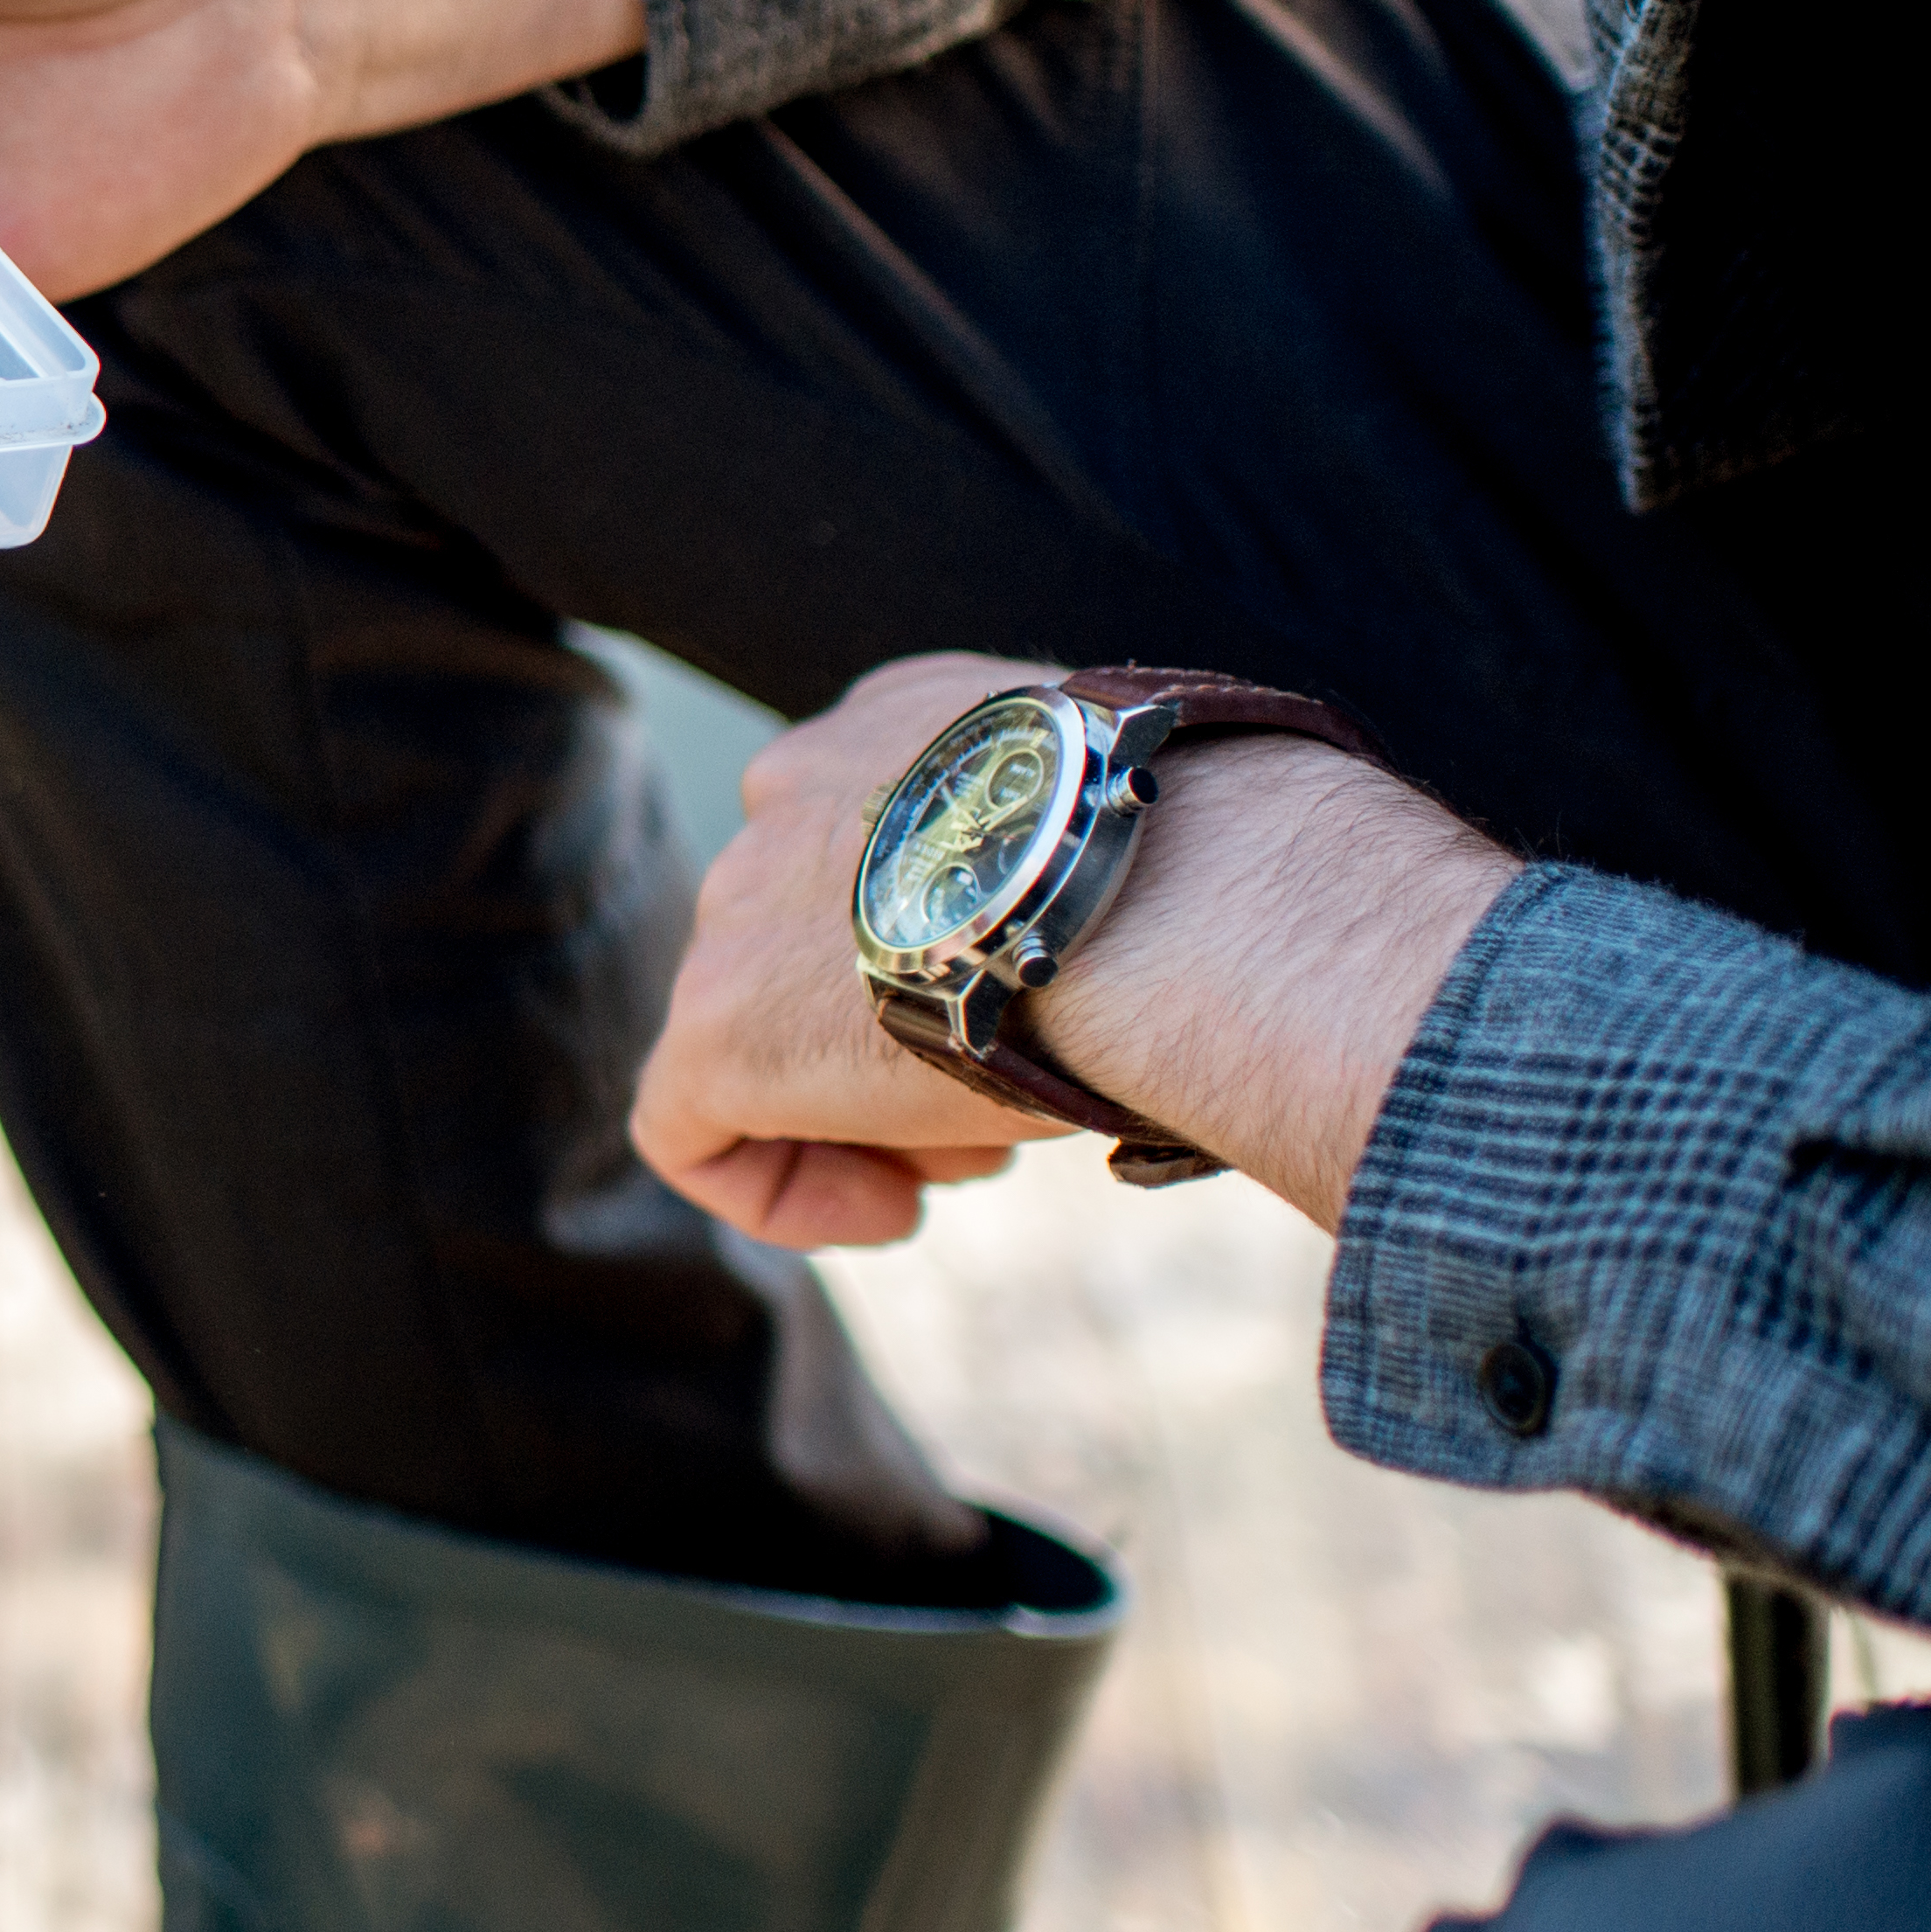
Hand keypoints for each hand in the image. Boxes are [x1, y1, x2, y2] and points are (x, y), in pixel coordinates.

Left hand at [633, 649, 1522, 1249]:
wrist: (1187, 900)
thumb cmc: (1242, 869)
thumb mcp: (1171, 829)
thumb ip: (1118, 861)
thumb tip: (1201, 935)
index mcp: (912, 717)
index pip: (882, 837)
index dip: (946, 946)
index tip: (1027, 1009)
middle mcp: (800, 786)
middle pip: (816, 938)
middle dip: (908, 1029)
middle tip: (1013, 1100)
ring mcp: (742, 903)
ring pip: (762, 1035)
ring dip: (872, 1110)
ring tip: (983, 1147)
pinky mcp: (718, 1025)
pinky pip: (688, 1131)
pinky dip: (776, 1190)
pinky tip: (889, 1214)